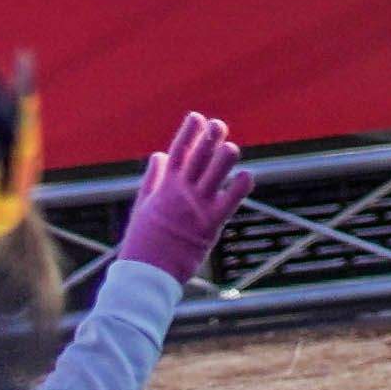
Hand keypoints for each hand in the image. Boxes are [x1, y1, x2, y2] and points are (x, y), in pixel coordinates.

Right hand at [112, 114, 251, 280]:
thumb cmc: (143, 241)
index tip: (197, 117)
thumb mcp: (142, 205)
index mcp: (165, 187)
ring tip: (232, 148)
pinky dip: (239, 188)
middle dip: (209, 138)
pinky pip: (228, 203)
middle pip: (198, 157)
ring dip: (225, 158)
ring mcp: (196, 207)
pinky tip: (247, 177)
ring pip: (214, 174)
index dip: (188, 132)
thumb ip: (153, 179)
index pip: (178, 152)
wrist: (147, 272)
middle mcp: (181, 192)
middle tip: (219, 124)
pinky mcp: (209, 226)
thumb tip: (159, 155)